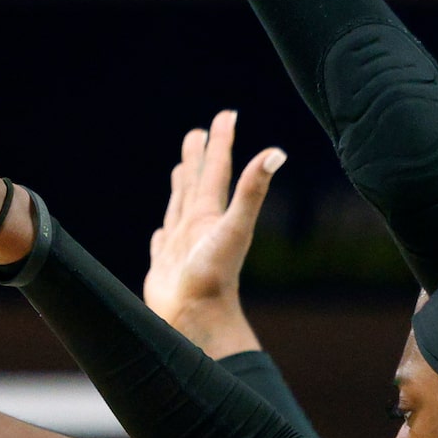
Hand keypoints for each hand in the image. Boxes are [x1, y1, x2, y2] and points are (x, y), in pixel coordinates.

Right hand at [143, 112, 284, 358]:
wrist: (196, 321)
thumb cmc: (213, 277)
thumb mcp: (234, 228)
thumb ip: (252, 191)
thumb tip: (278, 152)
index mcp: (211, 214)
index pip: (218, 170)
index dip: (221, 142)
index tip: (226, 115)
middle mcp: (196, 227)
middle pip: (197, 184)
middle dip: (198, 158)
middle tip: (198, 132)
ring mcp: (179, 248)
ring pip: (179, 209)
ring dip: (180, 189)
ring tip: (178, 170)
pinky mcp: (163, 269)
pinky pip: (160, 244)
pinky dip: (161, 234)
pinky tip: (160, 232)